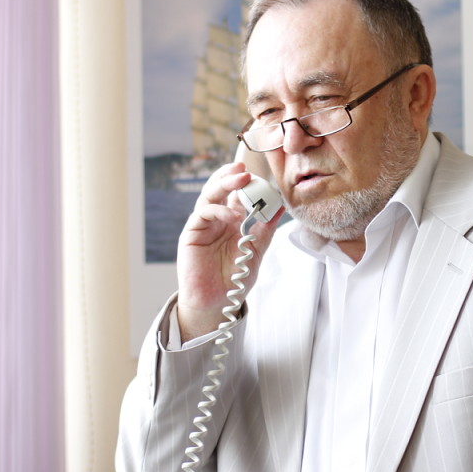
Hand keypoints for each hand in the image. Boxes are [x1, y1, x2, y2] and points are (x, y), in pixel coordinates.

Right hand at [175, 162, 283, 340]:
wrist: (216, 303)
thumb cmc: (233, 278)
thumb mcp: (256, 252)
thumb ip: (265, 230)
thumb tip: (281, 207)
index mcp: (231, 220)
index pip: (237, 194)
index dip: (248, 183)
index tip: (264, 177)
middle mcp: (216, 219)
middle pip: (220, 189)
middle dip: (232, 175)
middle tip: (245, 169)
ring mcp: (203, 225)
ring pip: (209, 195)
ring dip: (224, 183)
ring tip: (242, 178)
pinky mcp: (191, 234)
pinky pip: (202, 213)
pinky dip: (218, 210)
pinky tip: (233, 215)